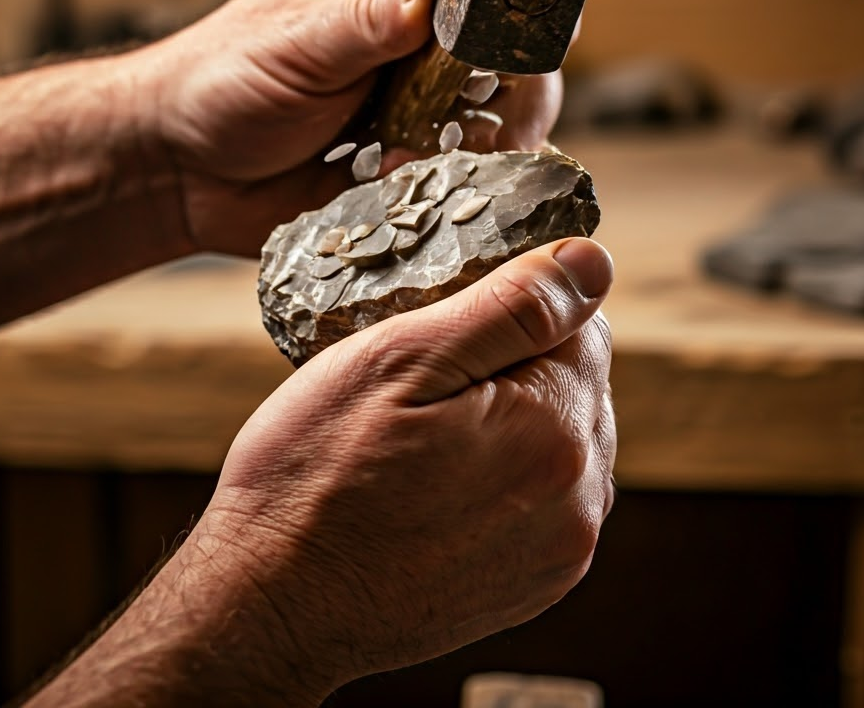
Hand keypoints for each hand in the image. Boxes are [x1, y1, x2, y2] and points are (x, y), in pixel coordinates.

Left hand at [135, 0, 563, 256]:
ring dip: (476, 150)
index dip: (512, 12)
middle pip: (509, 62)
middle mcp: (419, 50)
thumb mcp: (293, 42)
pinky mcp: (409, 174)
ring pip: (493, 127)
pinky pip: (455, 183)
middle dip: (510, 97)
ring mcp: (419, 115)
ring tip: (416, 163)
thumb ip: (365, 18)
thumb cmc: (220, 81)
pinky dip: (447, 192)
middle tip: (481, 129)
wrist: (180, 173)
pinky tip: (400, 189)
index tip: (516, 52)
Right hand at [197, 237, 614, 698]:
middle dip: (520, 365)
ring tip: (431, 434)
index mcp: (553, 429)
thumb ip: (511, 307)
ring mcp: (560, 550)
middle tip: (431, 381)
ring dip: (517, 420)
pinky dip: (509, 476)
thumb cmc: (316, 473)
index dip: (517, 309)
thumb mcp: (400, 359)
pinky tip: (443, 481)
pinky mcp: (536, 584)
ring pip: (565, 441)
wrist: (273, 603)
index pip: (585, 325)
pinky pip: (548, 500)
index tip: (454, 328)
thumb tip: (590, 260)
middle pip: (579, 384)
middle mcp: (577, 497)